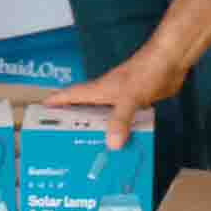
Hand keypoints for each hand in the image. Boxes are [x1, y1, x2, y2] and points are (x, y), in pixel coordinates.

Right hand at [50, 43, 187, 147]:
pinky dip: (120, 131)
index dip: (55, 103)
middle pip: (84, 109)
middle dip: (73, 123)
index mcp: (98, 90)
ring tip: (91, 150)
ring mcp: (122, 98)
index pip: (70, 95)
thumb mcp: (130, 97)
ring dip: (98, 130)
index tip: (40, 113)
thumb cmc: (146, 70)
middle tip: (62, 143)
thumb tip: (111, 145)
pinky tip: (123, 144)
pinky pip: (124, 121)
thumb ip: (120, 120)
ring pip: (104, 117)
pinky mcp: (138, 103)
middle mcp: (107, 94)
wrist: (170, 59)